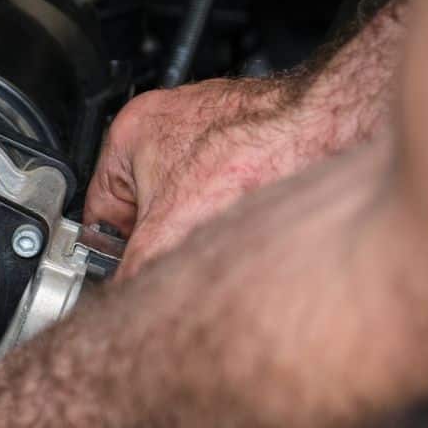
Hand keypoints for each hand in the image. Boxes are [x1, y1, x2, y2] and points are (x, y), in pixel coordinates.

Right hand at [85, 77, 373, 275]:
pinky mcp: (248, 138)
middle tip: (181, 253)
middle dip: (162, 238)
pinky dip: (232, 207)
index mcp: (128, 133)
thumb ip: (134, 271)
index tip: (127, 272)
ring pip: (188, 202)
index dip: (114, 249)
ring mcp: (210, 129)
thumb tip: (123, 304)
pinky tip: (248, 215)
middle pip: (146, 209)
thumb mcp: (170, 232)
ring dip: (200, 224)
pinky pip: (225, 188)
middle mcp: (166, 123)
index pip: (98, 210)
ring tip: (223, 228)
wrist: (329, 128)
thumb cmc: (255, 152)